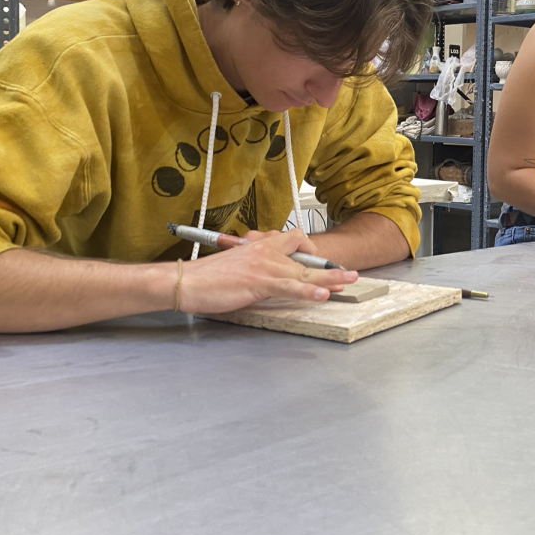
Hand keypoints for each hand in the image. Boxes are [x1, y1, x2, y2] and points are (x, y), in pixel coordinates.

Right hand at [177, 229, 357, 314]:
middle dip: (328, 267)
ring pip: (304, 272)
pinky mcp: (260, 282)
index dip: (309, 251)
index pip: (292, 239)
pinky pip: (290, 287)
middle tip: (348, 274)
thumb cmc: (206, 277)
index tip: (319, 262)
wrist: (186, 281)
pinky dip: (308, 291)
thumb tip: (268, 280)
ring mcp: (265, 266)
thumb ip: (256, 269)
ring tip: (348, 282)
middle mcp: (265, 252)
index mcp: (259, 246)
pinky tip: (322, 295)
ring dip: (329, 278)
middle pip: (305, 257)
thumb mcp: (237, 267)